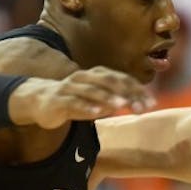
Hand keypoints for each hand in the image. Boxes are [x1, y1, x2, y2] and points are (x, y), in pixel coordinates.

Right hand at [10, 66, 155, 128]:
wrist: (38, 100)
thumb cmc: (74, 99)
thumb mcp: (98, 100)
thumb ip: (117, 101)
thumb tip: (139, 105)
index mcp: (97, 75)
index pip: (122, 80)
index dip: (137, 91)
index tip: (151, 103)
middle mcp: (85, 77)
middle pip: (110, 82)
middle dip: (127, 94)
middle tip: (142, 106)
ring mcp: (71, 88)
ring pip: (92, 91)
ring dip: (108, 98)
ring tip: (122, 106)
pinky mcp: (59, 100)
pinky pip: (74, 103)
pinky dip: (86, 107)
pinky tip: (97, 113)